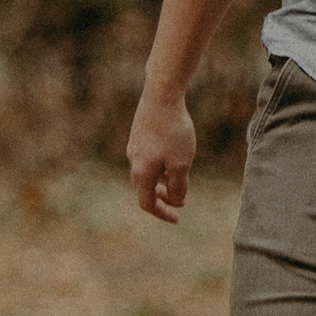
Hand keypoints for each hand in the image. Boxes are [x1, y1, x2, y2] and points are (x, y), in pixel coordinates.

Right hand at [128, 89, 194, 224]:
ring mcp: (134, 147)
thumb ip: (179, 186)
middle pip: (145, 189)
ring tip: (179, 181)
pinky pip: (148, 159)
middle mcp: (133, 162)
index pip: (147, 203)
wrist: (161, 96)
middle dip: (162, 198)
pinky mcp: (139, 135)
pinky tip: (173, 158)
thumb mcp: (181, 164)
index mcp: (141, 173)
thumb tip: (177, 201)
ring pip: (147, 173)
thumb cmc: (173, 132)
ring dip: (162, 182)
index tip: (177, 219)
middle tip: (180, 202)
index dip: (162, 213)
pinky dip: (160, 167)